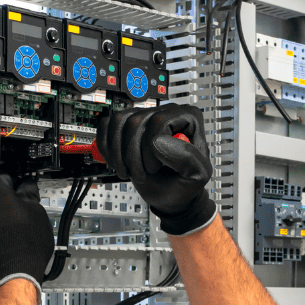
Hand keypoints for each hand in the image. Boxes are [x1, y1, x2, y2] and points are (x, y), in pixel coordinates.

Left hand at [0, 173, 54, 300]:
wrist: (11, 276)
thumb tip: (27, 186)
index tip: (21, 191)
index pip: (3, 178)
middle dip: (2, 202)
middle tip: (18, 212)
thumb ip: (29, 194)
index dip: (15, 184)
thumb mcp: (37, 213)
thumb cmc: (25, 246)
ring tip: (10, 230)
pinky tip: (1, 241)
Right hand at [97, 104, 216, 235]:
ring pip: (119, 122)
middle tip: (141, 174)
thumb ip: (187, 158)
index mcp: (188, 118)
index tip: (155, 168)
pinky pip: (107, 125)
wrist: (170, 192)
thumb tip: (158, 141)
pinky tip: (117, 162)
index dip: (151, 148)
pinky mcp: (126, 125)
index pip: (159, 120)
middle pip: (135, 121)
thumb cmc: (185, 183)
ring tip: (129, 171)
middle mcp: (166, 112)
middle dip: (133, 155)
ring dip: (118, 153)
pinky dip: (107, 147)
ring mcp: (144, 116)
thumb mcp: (198, 175)